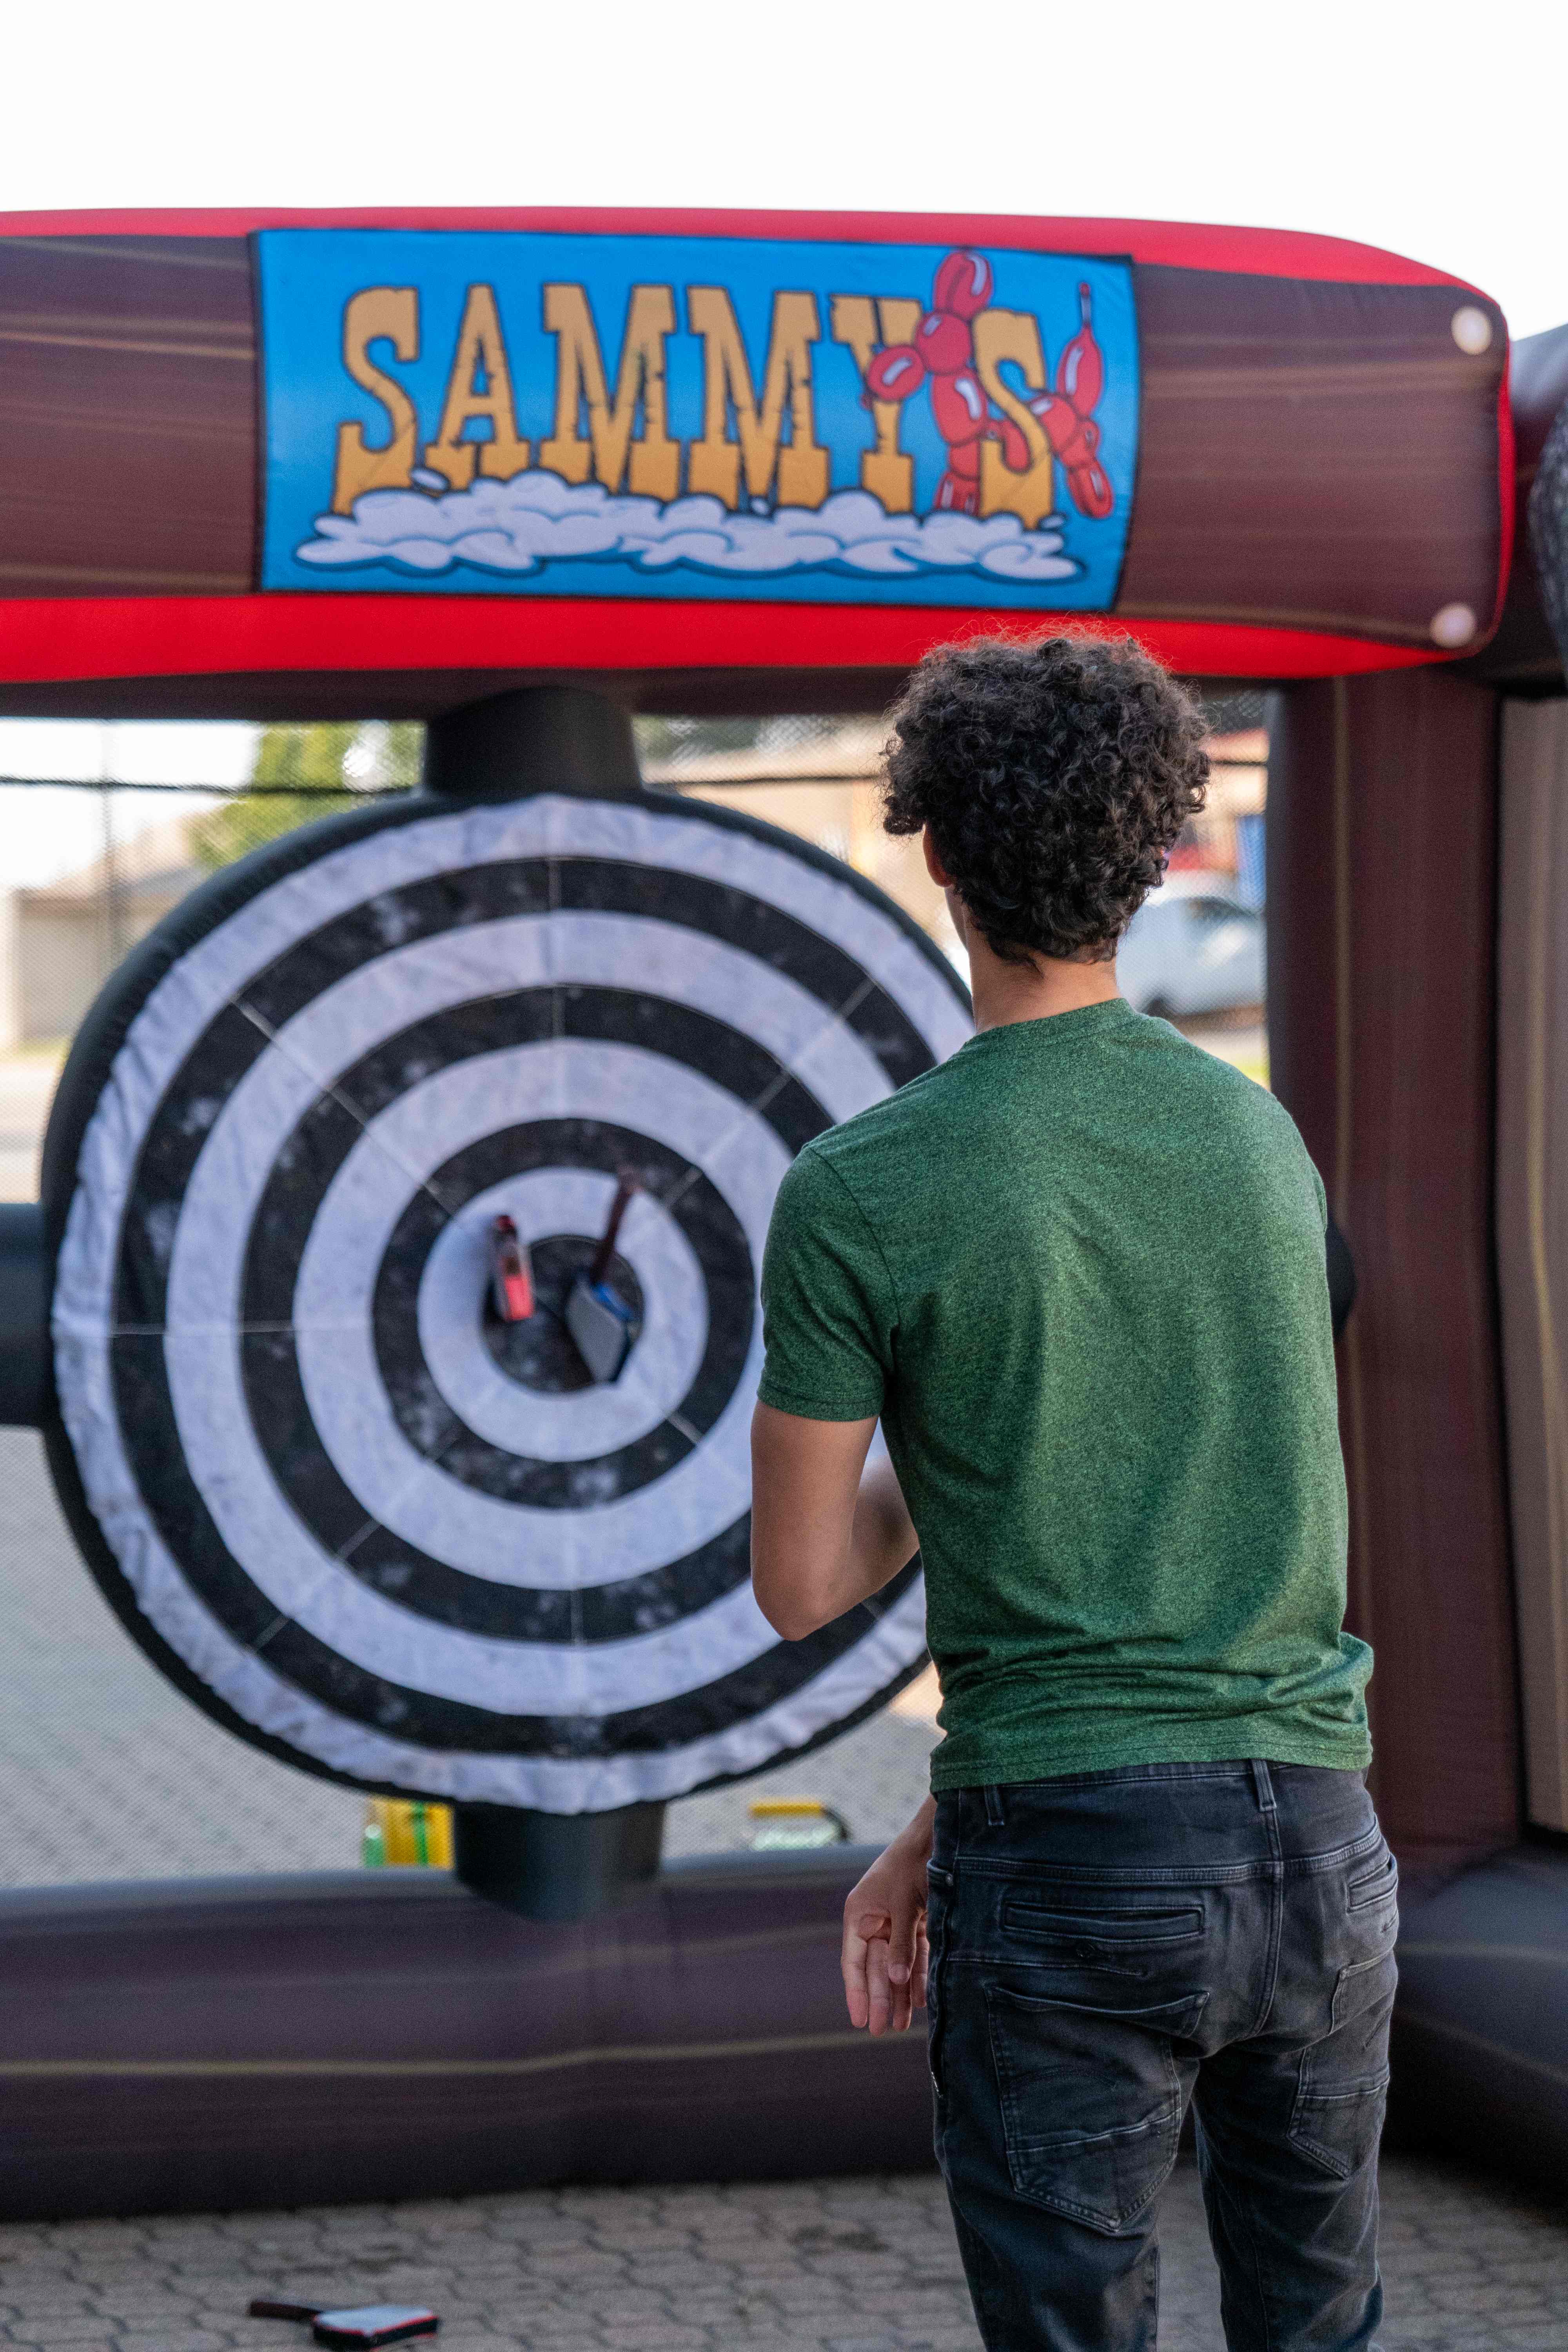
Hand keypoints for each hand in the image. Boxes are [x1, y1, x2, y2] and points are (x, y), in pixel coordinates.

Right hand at [841, 1796, 935, 2034]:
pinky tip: (922, 2000)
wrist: (939, 1835)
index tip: (860, 2020)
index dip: (857, 1992)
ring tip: (901, 2024)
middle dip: (881, 1999)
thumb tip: (895, 1980)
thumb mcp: (904, 1903)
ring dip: (900, 1993)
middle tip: (883, 2030)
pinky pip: (915, 1954)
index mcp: (860, 1913)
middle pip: (876, 1968)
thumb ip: (900, 1943)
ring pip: (896, 1965)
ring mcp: (896, 1921)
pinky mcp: (918, 1921)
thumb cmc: (913, 1863)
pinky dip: (919, 1976)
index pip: (854, 1961)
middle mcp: (876, 1920)